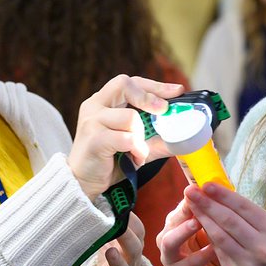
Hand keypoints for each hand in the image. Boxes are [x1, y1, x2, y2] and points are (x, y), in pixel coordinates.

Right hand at [69, 74, 183, 197]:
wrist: (83, 184)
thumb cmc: (107, 161)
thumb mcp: (135, 145)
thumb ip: (155, 138)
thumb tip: (182, 136)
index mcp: (102, 102)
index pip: (129, 82)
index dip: (154, 85)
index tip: (177, 91)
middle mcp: (94, 106)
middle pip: (124, 85)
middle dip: (149, 97)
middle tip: (164, 111)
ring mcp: (92, 122)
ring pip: (130, 117)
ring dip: (142, 137)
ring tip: (139, 151)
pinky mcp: (94, 139)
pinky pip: (127, 138)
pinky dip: (137, 149)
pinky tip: (135, 159)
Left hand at [86, 213, 145, 265]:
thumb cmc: (115, 265)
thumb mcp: (118, 245)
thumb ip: (113, 226)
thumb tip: (104, 198)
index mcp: (132, 247)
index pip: (138, 232)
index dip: (132, 221)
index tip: (122, 207)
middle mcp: (130, 262)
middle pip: (134, 249)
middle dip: (127, 238)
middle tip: (119, 226)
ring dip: (116, 260)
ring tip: (110, 251)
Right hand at [157, 196, 241, 265]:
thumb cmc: (222, 251)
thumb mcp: (219, 229)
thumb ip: (215, 213)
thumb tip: (217, 188)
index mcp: (178, 226)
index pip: (179, 209)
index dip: (190, 199)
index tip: (201, 190)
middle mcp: (170, 241)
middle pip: (170, 223)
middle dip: (183, 212)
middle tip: (197, 203)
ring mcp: (172, 260)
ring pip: (168, 243)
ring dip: (183, 231)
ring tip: (199, 223)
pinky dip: (199, 257)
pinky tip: (213, 250)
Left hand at [183, 184, 265, 265]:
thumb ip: (247, 212)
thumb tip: (217, 192)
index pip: (244, 207)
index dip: (223, 194)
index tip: (205, 184)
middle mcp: (263, 247)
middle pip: (229, 220)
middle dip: (207, 204)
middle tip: (191, 191)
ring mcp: (249, 262)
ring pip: (220, 235)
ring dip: (202, 217)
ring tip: (190, 204)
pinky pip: (217, 250)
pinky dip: (206, 234)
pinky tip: (196, 223)